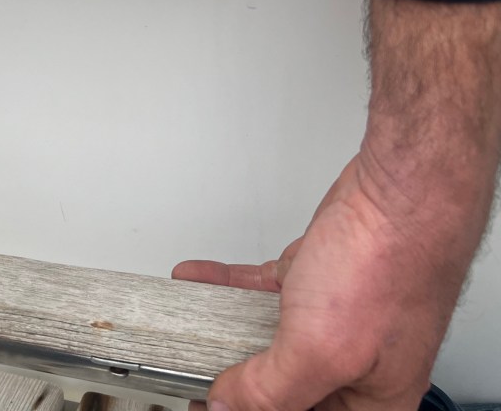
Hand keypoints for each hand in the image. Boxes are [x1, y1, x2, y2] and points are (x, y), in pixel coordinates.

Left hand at [173, 154, 473, 410]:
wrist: (399, 195)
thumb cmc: (388, 266)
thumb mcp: (321, 350)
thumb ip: (272, 389)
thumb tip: (229, 408)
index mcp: (370, 400)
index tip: (212, 404)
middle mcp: (355, 364)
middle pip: (284, 386)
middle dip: (235, 377)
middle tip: (193, 370)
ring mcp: (335, 320)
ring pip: (267, 338)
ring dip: (220, 329)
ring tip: (185, 326)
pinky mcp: (316, 282)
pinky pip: (261, 295)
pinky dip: (226, 288)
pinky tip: (198, 282)